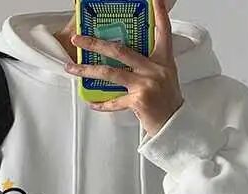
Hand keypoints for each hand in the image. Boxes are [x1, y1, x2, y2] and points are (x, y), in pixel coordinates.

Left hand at [64, 0, 182, 136]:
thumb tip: (127, 59)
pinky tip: (91, 102)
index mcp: (163, 60)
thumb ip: (149, 65)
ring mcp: (146, 84)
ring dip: (88, 70)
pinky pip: (114, 101)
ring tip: (72, 69)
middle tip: (78, 39)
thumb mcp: (165, 77)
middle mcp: (154, 69)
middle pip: (121, 50)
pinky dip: (102, 104)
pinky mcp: (139, 101)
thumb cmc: (168, 103)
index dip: (159, 13)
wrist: (175, 126)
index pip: (162, 31)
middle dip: (96, 44)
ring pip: (110, 73)